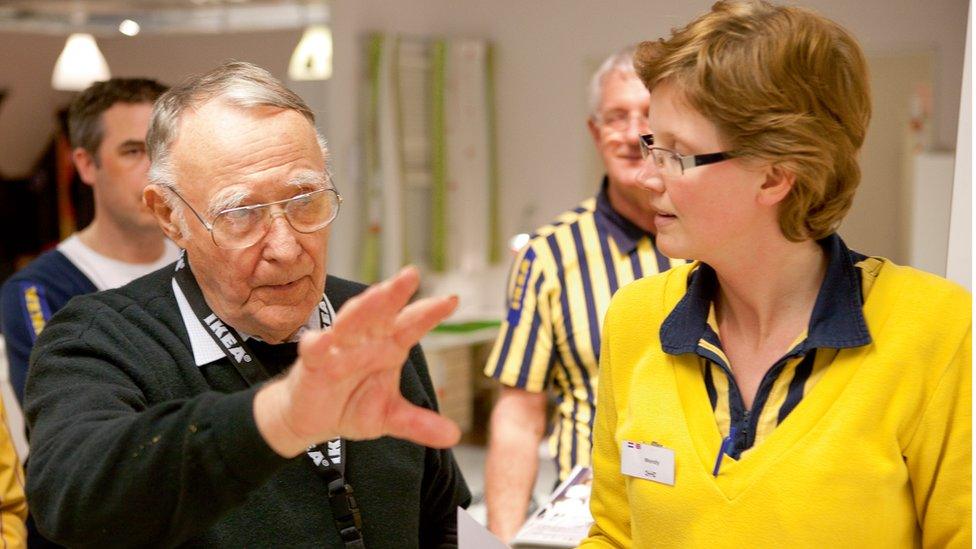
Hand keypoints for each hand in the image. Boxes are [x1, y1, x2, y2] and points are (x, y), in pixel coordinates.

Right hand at [254, 266, 460, 456]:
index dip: (430, 313)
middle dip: (395, 293)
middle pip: (382, 313)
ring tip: (377, 294)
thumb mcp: (390, 417)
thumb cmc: (352, 406)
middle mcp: (366, 340)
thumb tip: (454, 436)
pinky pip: (315, 350)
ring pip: (351, 322)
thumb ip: (418, 424)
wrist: (312, 420)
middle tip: (411, 275)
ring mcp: (339, 348)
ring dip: (363, 308)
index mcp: (390, 347)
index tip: (452, 300)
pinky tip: (321, 340)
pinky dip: (317, 344)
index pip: (412, 325)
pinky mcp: (313, 362)